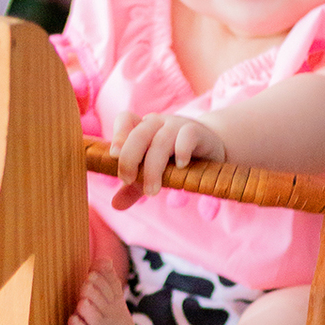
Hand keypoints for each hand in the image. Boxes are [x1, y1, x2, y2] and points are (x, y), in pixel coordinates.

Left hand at [109, 110, 225, 208]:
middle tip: (128, 181)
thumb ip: (134, 188)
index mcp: (143, 128)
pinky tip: (180, 167)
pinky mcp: (197, 132)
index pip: (126, 119)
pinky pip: (187, 136)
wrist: (211, 150)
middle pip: (138, 134)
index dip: (118, 134)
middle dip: (129, 158)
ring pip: (161, 141)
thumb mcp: (152, 173)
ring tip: (152, 191)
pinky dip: (182, 150)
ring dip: (153, 168)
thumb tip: (116, 205)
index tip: (113, 156)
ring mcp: (178, 125)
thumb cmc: (175, 160)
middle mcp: (158, 123)